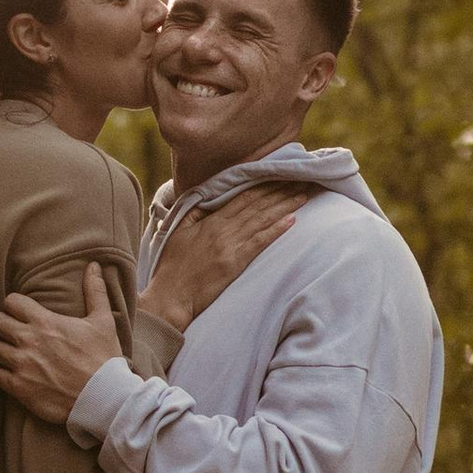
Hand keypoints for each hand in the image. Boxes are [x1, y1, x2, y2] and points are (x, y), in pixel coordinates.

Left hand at [0, 266, 124, 430]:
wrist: (103, 398)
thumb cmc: (104, 358)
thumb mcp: (103, 321)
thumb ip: (95, 292)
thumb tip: (94, 265)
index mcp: (45, 321)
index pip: (11, 302)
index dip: (14, 305)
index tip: (21, 312)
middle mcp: (28, 340)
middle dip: (4, 325)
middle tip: (14, 332)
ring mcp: (21, 365)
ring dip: (2, 349)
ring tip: (12, 353)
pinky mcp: (19, 388)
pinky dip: (2, 373)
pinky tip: (13, 373)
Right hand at [150, 185, 305, 324]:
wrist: (171, 296)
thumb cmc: (172, 266)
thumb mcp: (178, 231)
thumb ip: (195, 212)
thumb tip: (209, 197)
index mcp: (210, 221)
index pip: (242, 197)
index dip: (263, 184)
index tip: (280, 176)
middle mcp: (222, 229)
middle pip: (257, 204)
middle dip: (280, 191)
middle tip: (300, 179)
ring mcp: (230, 246)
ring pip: (262, 220)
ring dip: (284, 206)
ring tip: (302, 195)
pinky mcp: (235, 263)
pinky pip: (259, 242)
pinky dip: (276, 229)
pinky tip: (291, 220)